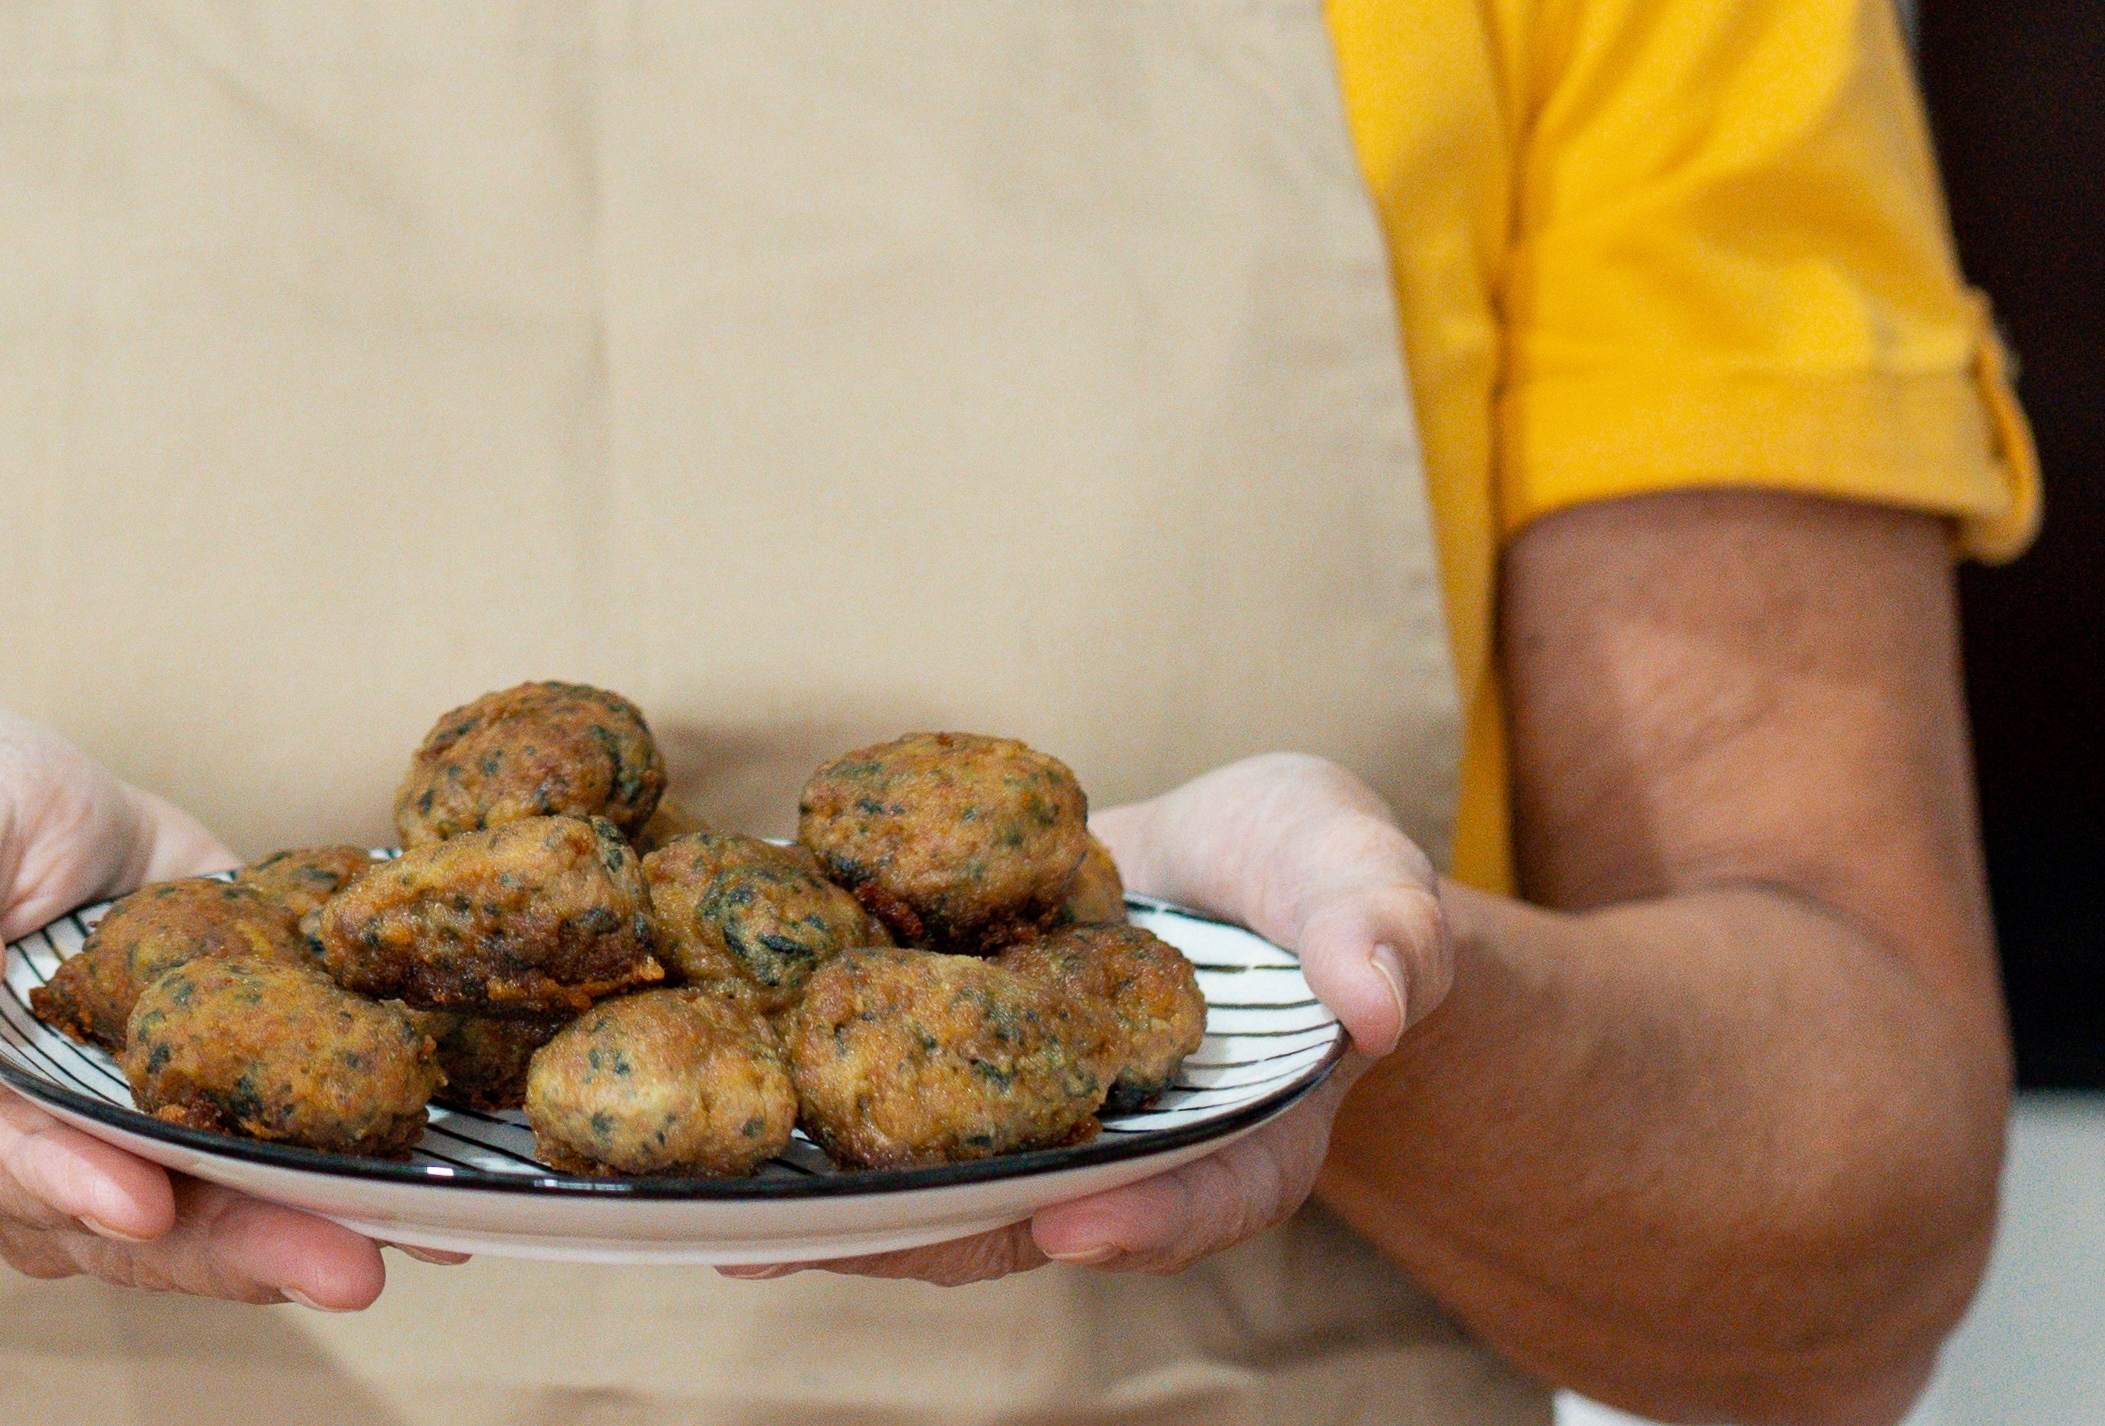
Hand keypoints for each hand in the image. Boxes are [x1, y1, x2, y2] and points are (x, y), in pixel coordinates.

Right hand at [0, 712, 389, 1313]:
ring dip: (315, 1231)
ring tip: (416, 1237)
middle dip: (237, 1246)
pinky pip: (284, 1160)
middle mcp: (39, 1159)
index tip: (140, 1200)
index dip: (64, 1184)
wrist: (28, 816)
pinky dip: (362, 1179)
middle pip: (128, 1226)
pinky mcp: (221, 1114)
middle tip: (343, 1263)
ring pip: (218, 1216)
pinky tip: (449, 1198)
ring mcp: (139, 1149)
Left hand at [788, 750, 1454, 1289]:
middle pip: (1037, 1213)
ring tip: (730, 1218)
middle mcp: (1128, 1148)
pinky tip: (725, 1102)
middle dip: (925, 1234)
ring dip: (843, 1198)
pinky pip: (895, 1091)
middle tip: (818, 1244)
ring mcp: (1042, 1109)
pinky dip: (818, 1103)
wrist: (1243, 860)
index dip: (1150, 1217)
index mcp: (1241, 1134)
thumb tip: (1377, 993)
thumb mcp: (1366, 880)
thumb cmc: (1318, 878)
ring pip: (947, 1175)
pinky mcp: (971, 1053)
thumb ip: (1379, 928)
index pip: (1209, 1194)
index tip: (1077, 1220)